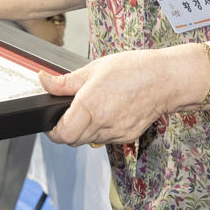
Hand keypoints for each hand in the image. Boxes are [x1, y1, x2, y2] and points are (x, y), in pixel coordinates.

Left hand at [43, 49, 194, 146]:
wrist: (166, 79)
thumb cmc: (134, 69)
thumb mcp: (94, 69)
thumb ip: (65, 81)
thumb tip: (43, 81)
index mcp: (90, 105)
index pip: (62, 134)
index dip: (53, 130)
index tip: (52, 121)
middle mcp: (102, 123)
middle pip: (73, 140)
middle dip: (67, 129)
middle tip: (70, 113)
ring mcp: (116, 132)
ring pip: (89, 140)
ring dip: (84, 130)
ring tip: (93, 109)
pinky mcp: (127, 136)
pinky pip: (106, 139)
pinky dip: (101, 130)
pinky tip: (108, 113)